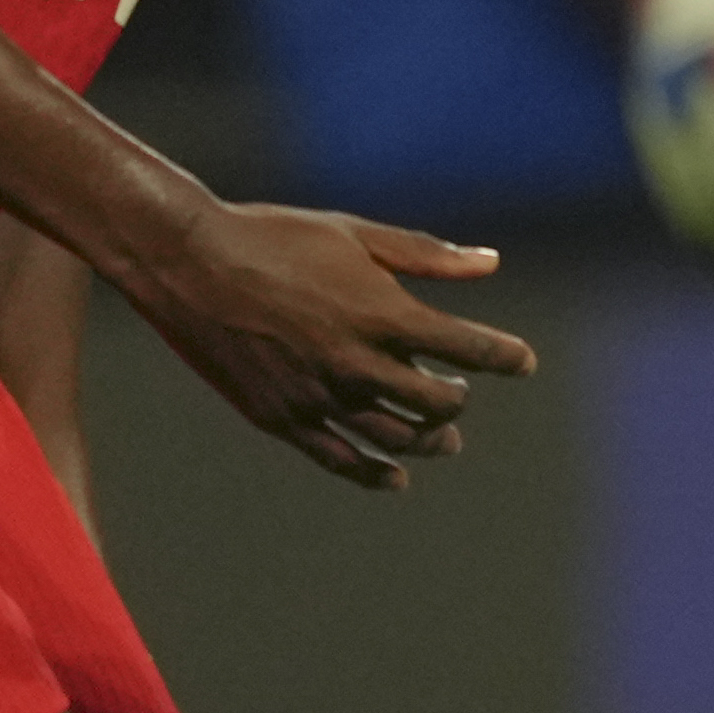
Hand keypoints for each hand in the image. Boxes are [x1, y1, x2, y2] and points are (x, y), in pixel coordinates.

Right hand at [113, 201, 537, 490]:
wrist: (190, 263)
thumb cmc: (277, 237)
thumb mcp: (358, 235)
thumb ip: (427, 256)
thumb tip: (491, 264)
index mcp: (383, 313)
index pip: (467, 347)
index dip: (505, 357)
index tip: (524, 362)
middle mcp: (357, 363)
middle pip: (437, 403)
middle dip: (458, 398)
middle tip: (461, 391)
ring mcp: (319, 397)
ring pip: (395, 438)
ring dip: (429, 440)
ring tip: (444, 438)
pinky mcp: (282, 419)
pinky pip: (340, 460)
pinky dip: (375, 474)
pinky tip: (397, 477)